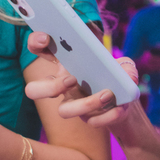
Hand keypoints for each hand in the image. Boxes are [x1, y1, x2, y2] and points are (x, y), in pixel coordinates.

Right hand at [23, 31, 137, 128]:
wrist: (125, 100)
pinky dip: (107, 116)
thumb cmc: (114, 76)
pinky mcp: (89, 118)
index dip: (36, 43)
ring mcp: (74, 104)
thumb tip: (121, 69)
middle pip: (35, 90)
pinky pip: (92, 121)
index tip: (46, 38)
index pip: (40, 50)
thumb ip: (122, 63)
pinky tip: (120, 108)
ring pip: (64, 111)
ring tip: (107, 94)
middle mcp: (62, 86)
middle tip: (72, 79)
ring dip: (86, 103)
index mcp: (65, 65)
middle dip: (50, 86)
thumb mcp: (120, 64)